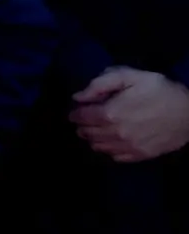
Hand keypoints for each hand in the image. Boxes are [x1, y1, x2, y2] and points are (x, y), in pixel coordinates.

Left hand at [70, 67, 188, 162]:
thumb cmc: (159, 90)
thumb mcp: (129, 76)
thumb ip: (100, 84)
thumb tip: (78, 97)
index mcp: (111, 113)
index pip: (81, 118)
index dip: (75, 114)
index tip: (75, 111)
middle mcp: (116, 134)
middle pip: (88, 134)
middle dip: (82, 126)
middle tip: (83, 121)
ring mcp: (129, 147)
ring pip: (99, 147)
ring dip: (93, 139)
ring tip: (94, 131)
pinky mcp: (141, 155)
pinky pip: (116, 157)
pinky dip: (108, 150)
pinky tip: (111, 142)